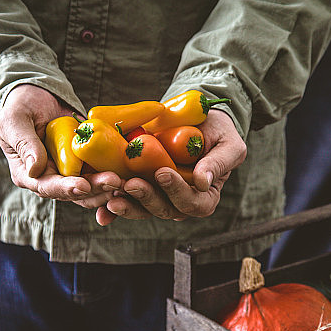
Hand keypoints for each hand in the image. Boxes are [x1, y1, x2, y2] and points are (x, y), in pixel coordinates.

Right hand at [0, 84, 122, 206]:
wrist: (36, 97)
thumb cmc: (19, 107)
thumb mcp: (15, 121)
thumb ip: (25, 144)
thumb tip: (35, 169)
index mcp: (28, 175)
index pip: (48, 188)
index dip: (66, 188)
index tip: (83, 185)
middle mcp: (50, 179)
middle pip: (74, 192)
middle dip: (95, 188)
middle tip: (114, 181)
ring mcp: (69, 173)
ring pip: (91, 188)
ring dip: (107, 186)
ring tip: (124, 180)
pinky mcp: (85, 165)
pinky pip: (100, 174)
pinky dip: (114, 175)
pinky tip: (128, 173)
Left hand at [96, 109, 246, 224]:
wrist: (198, 120)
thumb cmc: (219, 133)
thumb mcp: (228, 145)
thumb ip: (218, 164)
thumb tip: (203, 183)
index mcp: (204, 198)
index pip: (192, 203)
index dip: (177, 191)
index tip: (163, 172)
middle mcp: (180, 202)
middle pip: (163, 209)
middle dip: (146, 197)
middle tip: (131, 183)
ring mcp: (159, 196)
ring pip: (142, 207)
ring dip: (126, 203)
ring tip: (112, 190)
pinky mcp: (142, 187)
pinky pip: (127, 201)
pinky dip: (112, 209)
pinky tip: (101, 209)